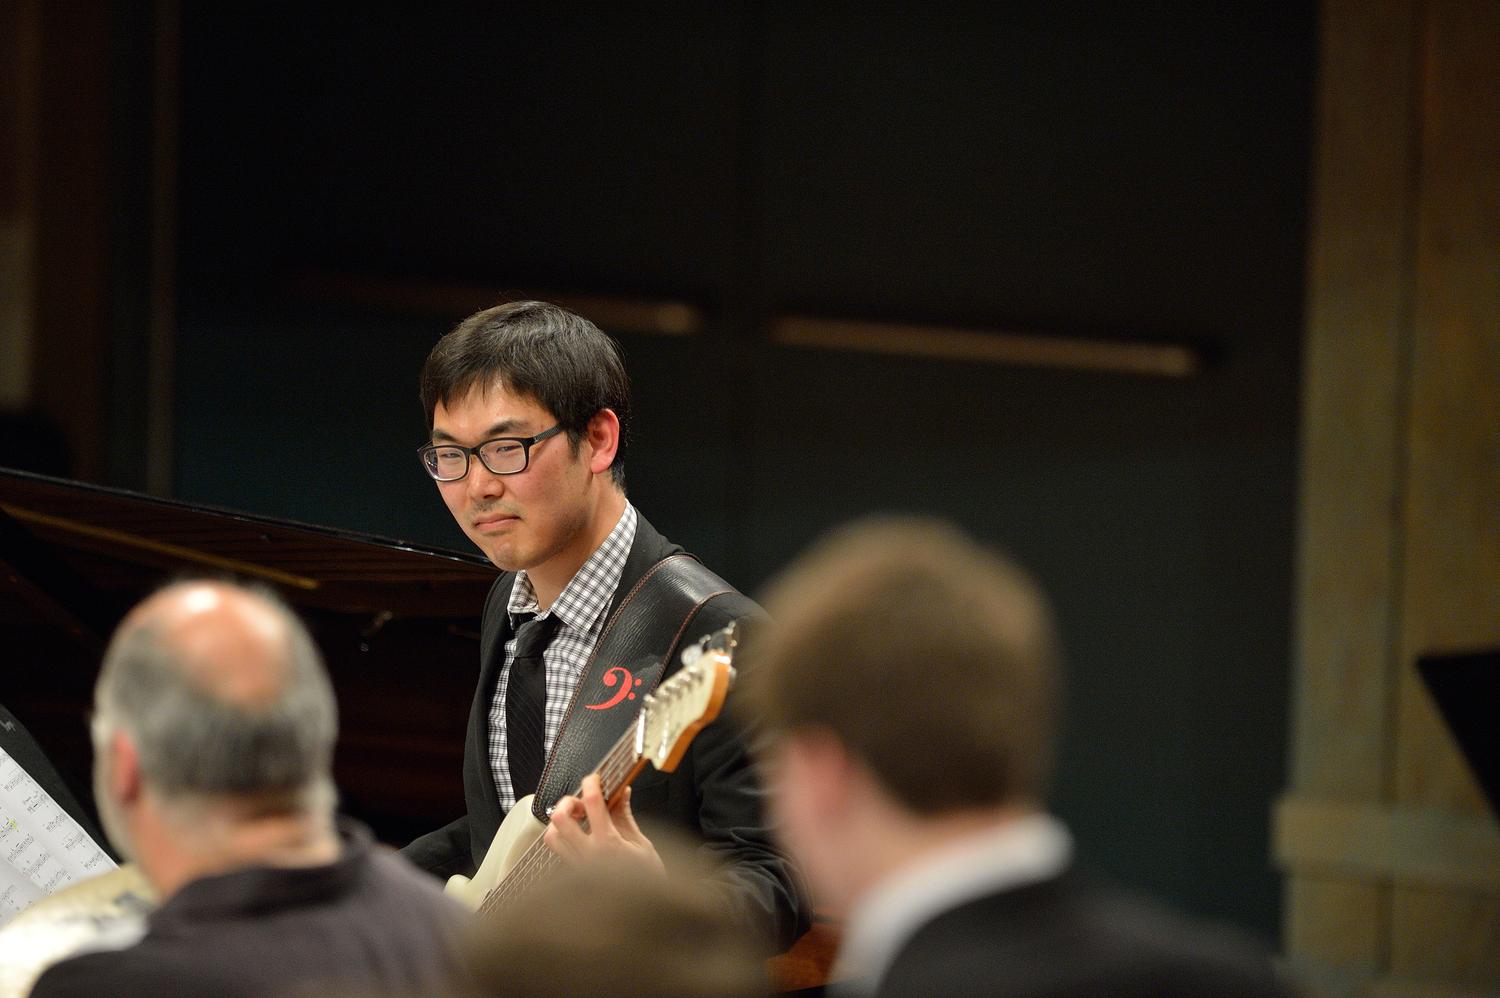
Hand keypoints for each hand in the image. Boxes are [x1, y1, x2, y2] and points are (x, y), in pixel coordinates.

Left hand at [543, 774, 665, 876]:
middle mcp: (588, 854)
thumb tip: (621, 793)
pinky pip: (559, 852)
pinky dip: (564, 839)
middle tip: (581, 802)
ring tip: (577, 820)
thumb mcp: (641, 845)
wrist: (640, 915)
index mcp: (608, 843)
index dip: (591, 783)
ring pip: (552, 836)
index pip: (592, 802)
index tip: (595, 779)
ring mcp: (577, 866)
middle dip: (568, 802)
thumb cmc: (646, 884)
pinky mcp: (574, 875)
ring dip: (560, 822)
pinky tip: (580, 838)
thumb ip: (625, 816)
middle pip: (559, 818)